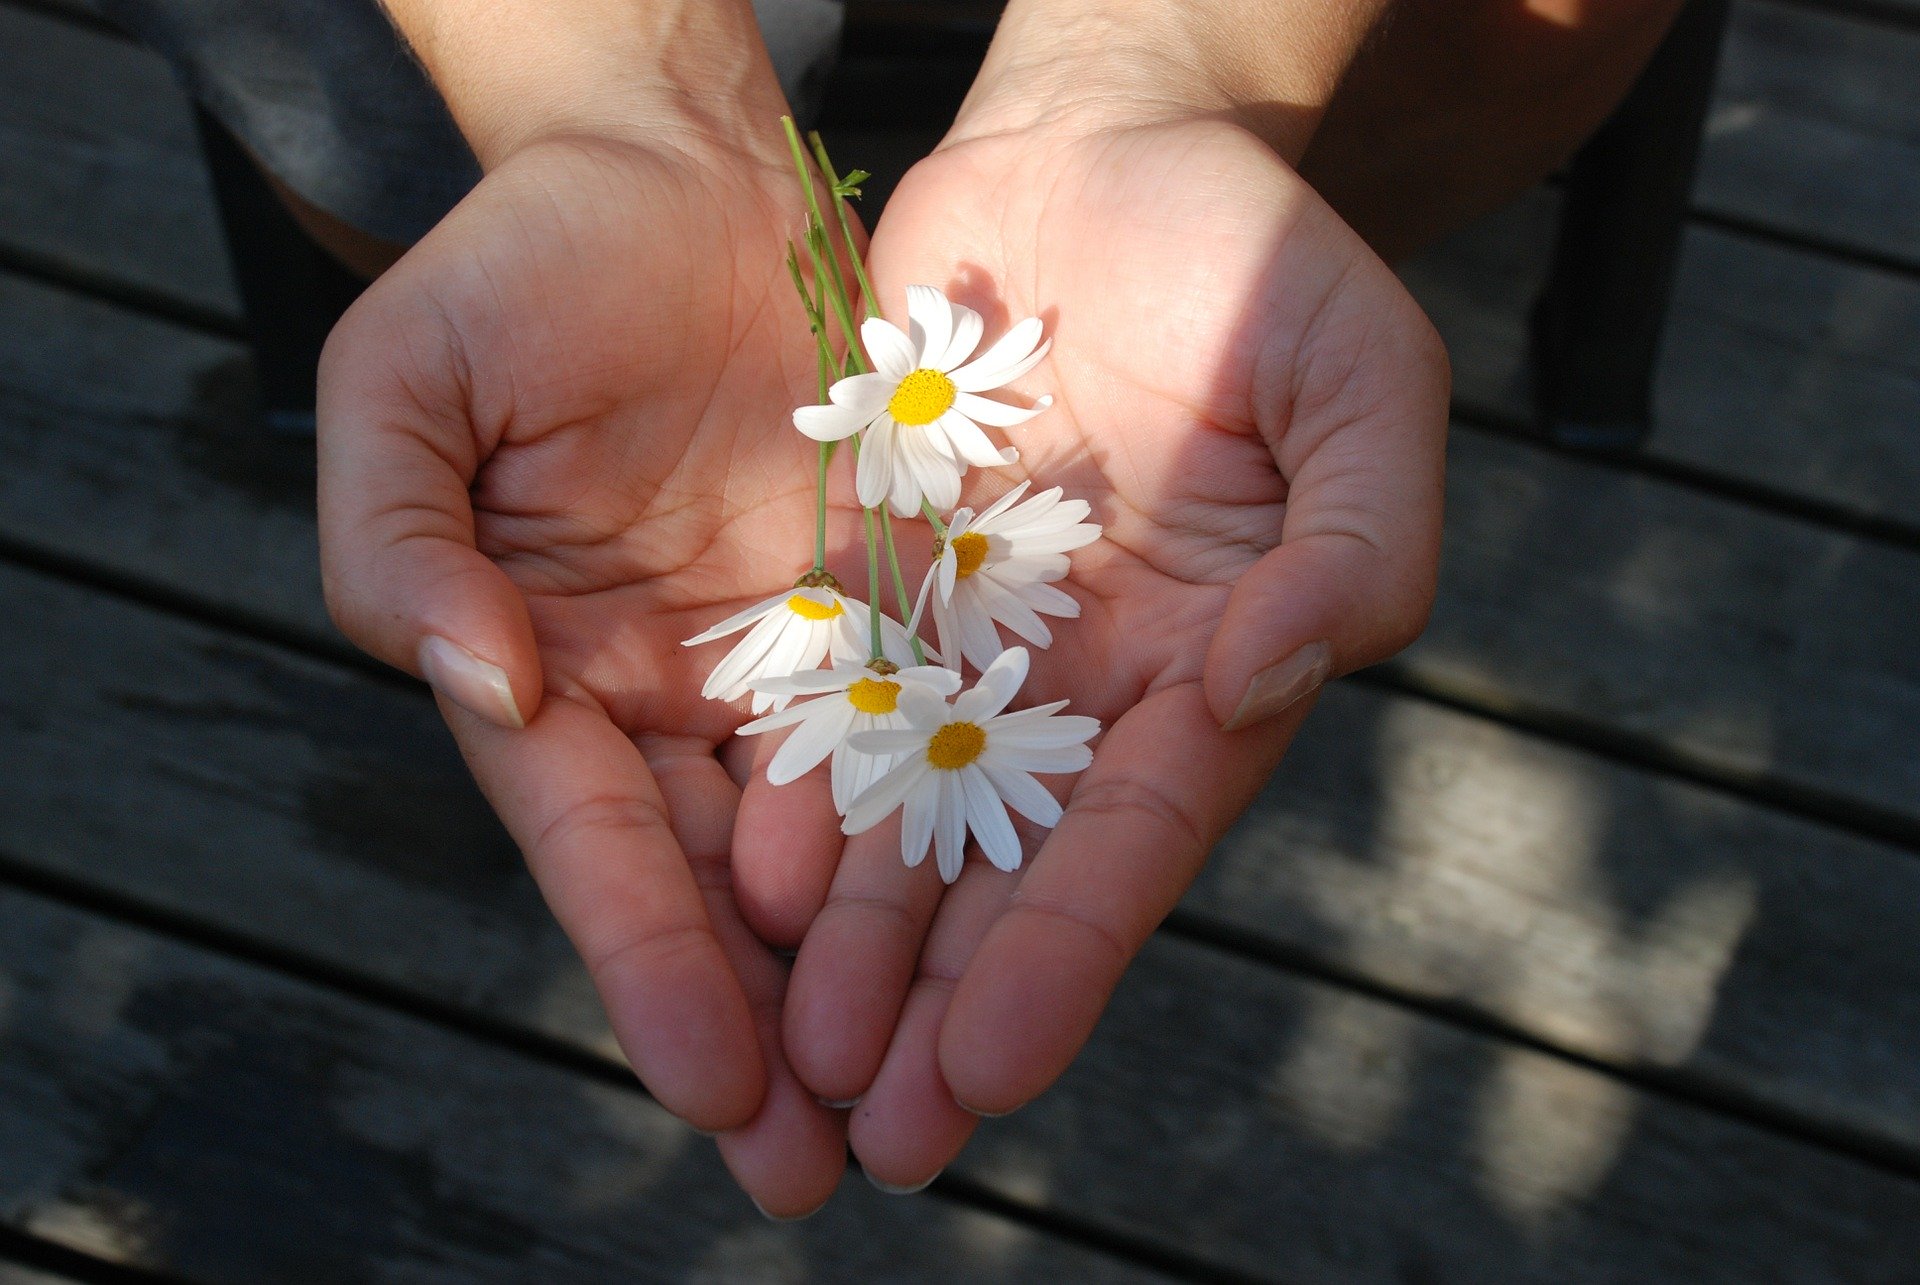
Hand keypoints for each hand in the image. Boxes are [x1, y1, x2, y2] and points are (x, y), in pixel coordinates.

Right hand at [317, 133, 865, 1215]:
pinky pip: (932, 725)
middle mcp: (671, 696)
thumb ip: (398, 543)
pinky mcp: (887, 605)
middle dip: (765, 1032)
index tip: (711, 1084)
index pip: (601, 850)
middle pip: (719, 888)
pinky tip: (999, 931)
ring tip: (921, 1104)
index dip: (650, 967)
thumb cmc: (519, 267)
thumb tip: (478, 687)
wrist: (677, 171)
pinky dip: (954, 831)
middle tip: (818, 1171)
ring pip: (837, 842)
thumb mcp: (405, 386)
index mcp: (548, 671)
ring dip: (873, 974)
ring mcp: (787, 658)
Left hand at [758, 117, 1447, 1186]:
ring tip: (795, 1063)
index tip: (991, 1069)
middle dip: (945, 1001)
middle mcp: (1084, 678)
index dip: (1067, 952)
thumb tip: (1260, 686)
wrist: (1105, 148)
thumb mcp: (1365, 383)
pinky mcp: (879, 573)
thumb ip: (1356, 545)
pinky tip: (743, 885)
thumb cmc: (1262, 258)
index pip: (1135, 835)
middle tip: (875, 1136)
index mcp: (1210, 662)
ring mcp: (975, 634)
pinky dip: (791, 788)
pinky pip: (825, 694)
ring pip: (905, 810)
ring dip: (855, 941)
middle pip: (1008, 864)